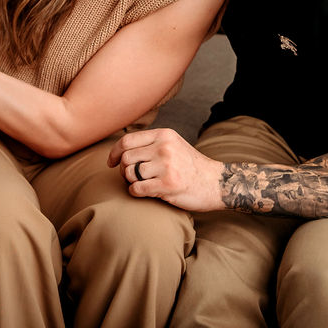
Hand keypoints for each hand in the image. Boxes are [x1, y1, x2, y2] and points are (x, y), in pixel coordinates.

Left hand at [108, 128, 225, 211]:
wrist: (217, 183)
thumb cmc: (190, 166)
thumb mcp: (173, 144)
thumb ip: (151, 143)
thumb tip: (121, 149)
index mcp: (164, 135)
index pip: (127, 141)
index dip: (114, 153)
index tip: (111, 162)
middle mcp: (164, 147)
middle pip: (126, 158)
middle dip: (123, 170)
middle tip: (131, 177)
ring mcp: (166, 165)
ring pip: (129, 174)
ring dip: (131, 182)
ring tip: (142, 184)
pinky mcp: (168, 184)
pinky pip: (137, 189)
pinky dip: (135, 192)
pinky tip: (144, 192)